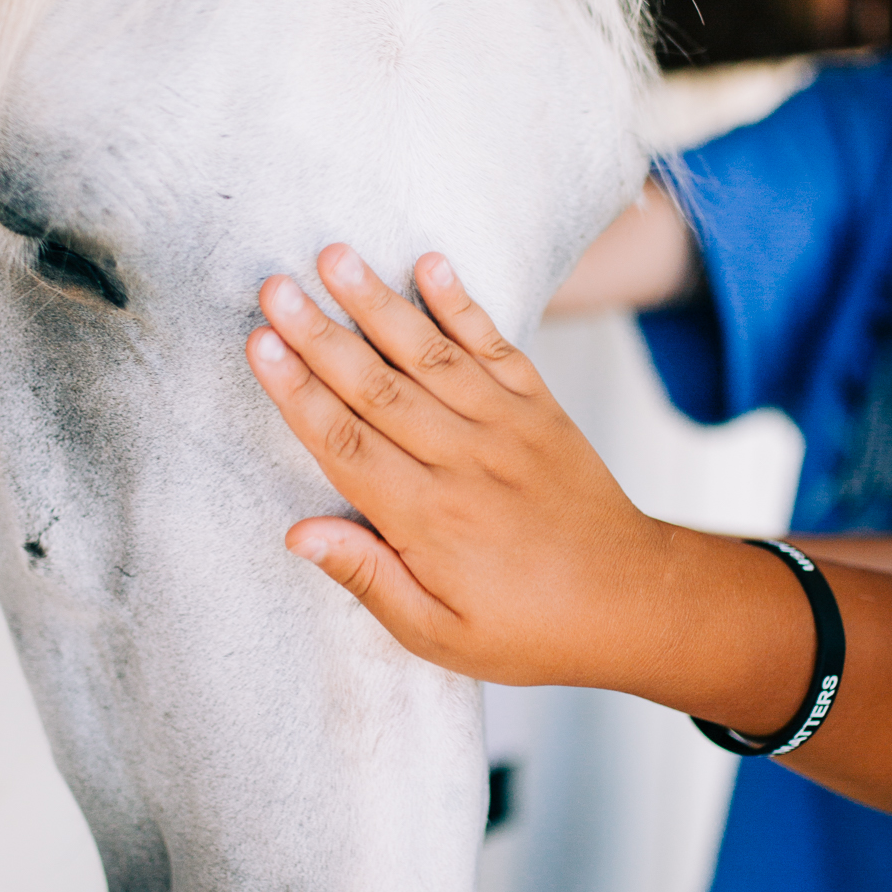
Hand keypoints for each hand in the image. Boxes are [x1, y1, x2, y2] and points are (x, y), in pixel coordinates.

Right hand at [245, 248, 891, 856]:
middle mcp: (463, 461)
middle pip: (375, 387)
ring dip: (378, 303)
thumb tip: (298, 533)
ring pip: (428, 354)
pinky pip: (494, 345)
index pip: (345, 444)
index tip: (259, 346)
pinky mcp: (538, 408)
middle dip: (319, 334)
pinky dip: (462, 304)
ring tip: (334, 258)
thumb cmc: (529, 628)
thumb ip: (368, 577)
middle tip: (273, 287)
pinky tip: (430, 265)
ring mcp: (505, 426)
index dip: (297, 393)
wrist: (632, 601)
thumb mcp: (439, 634)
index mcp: (428, 519)